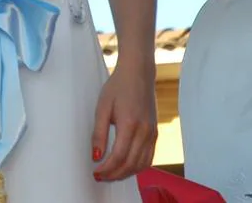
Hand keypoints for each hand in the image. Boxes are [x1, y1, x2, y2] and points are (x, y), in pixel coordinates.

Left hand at [91, 62, 156, 181]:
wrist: (138, 74)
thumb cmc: (118, 87)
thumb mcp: (102, 107)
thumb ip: (98, 133)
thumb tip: (95, 156)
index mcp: (130, 125)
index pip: (119, 157)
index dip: (107, 168)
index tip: (95, 172)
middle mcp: (145, 132)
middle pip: (131, 164)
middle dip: (115, 174)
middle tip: (101, 177)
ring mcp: (152, 134)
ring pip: (142, 164)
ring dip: (126, 173)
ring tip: (111, 174)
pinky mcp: (155, 133)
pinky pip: (149, 157)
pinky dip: (137, 166)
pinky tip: (125, 166)